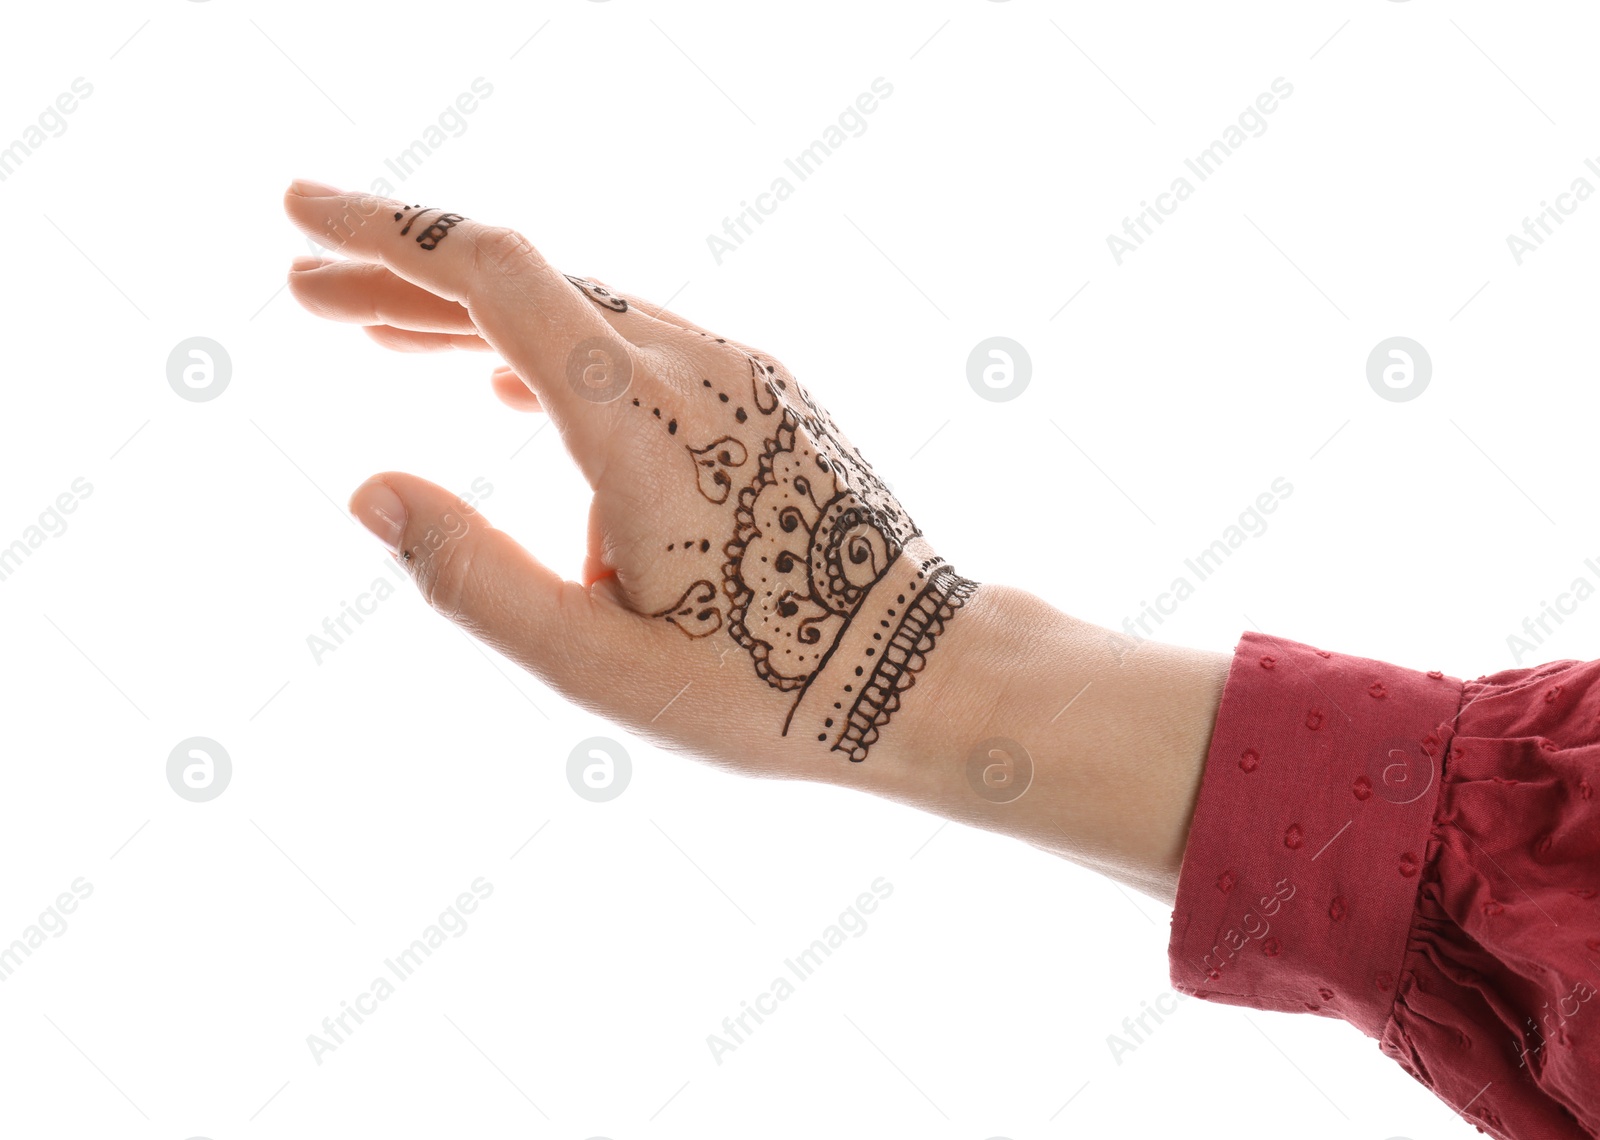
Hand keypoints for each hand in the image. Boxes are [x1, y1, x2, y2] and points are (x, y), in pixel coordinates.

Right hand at [282, 181, 979, 781]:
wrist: (925, 673)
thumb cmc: (769, 687)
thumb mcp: (599, 666)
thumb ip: (474, 579)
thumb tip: (366, 492)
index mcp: (641, 422)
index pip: (497, 275)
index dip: (388, 233)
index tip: (299, 212)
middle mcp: (692, 368)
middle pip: (527, 279)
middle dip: (405, 274)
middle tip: (306, 291)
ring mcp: (736, 374)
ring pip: (578, 308)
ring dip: (473, 315)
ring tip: (377, 337)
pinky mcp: (760, 395)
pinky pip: (630, 342)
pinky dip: (547, 347)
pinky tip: (496, 381)